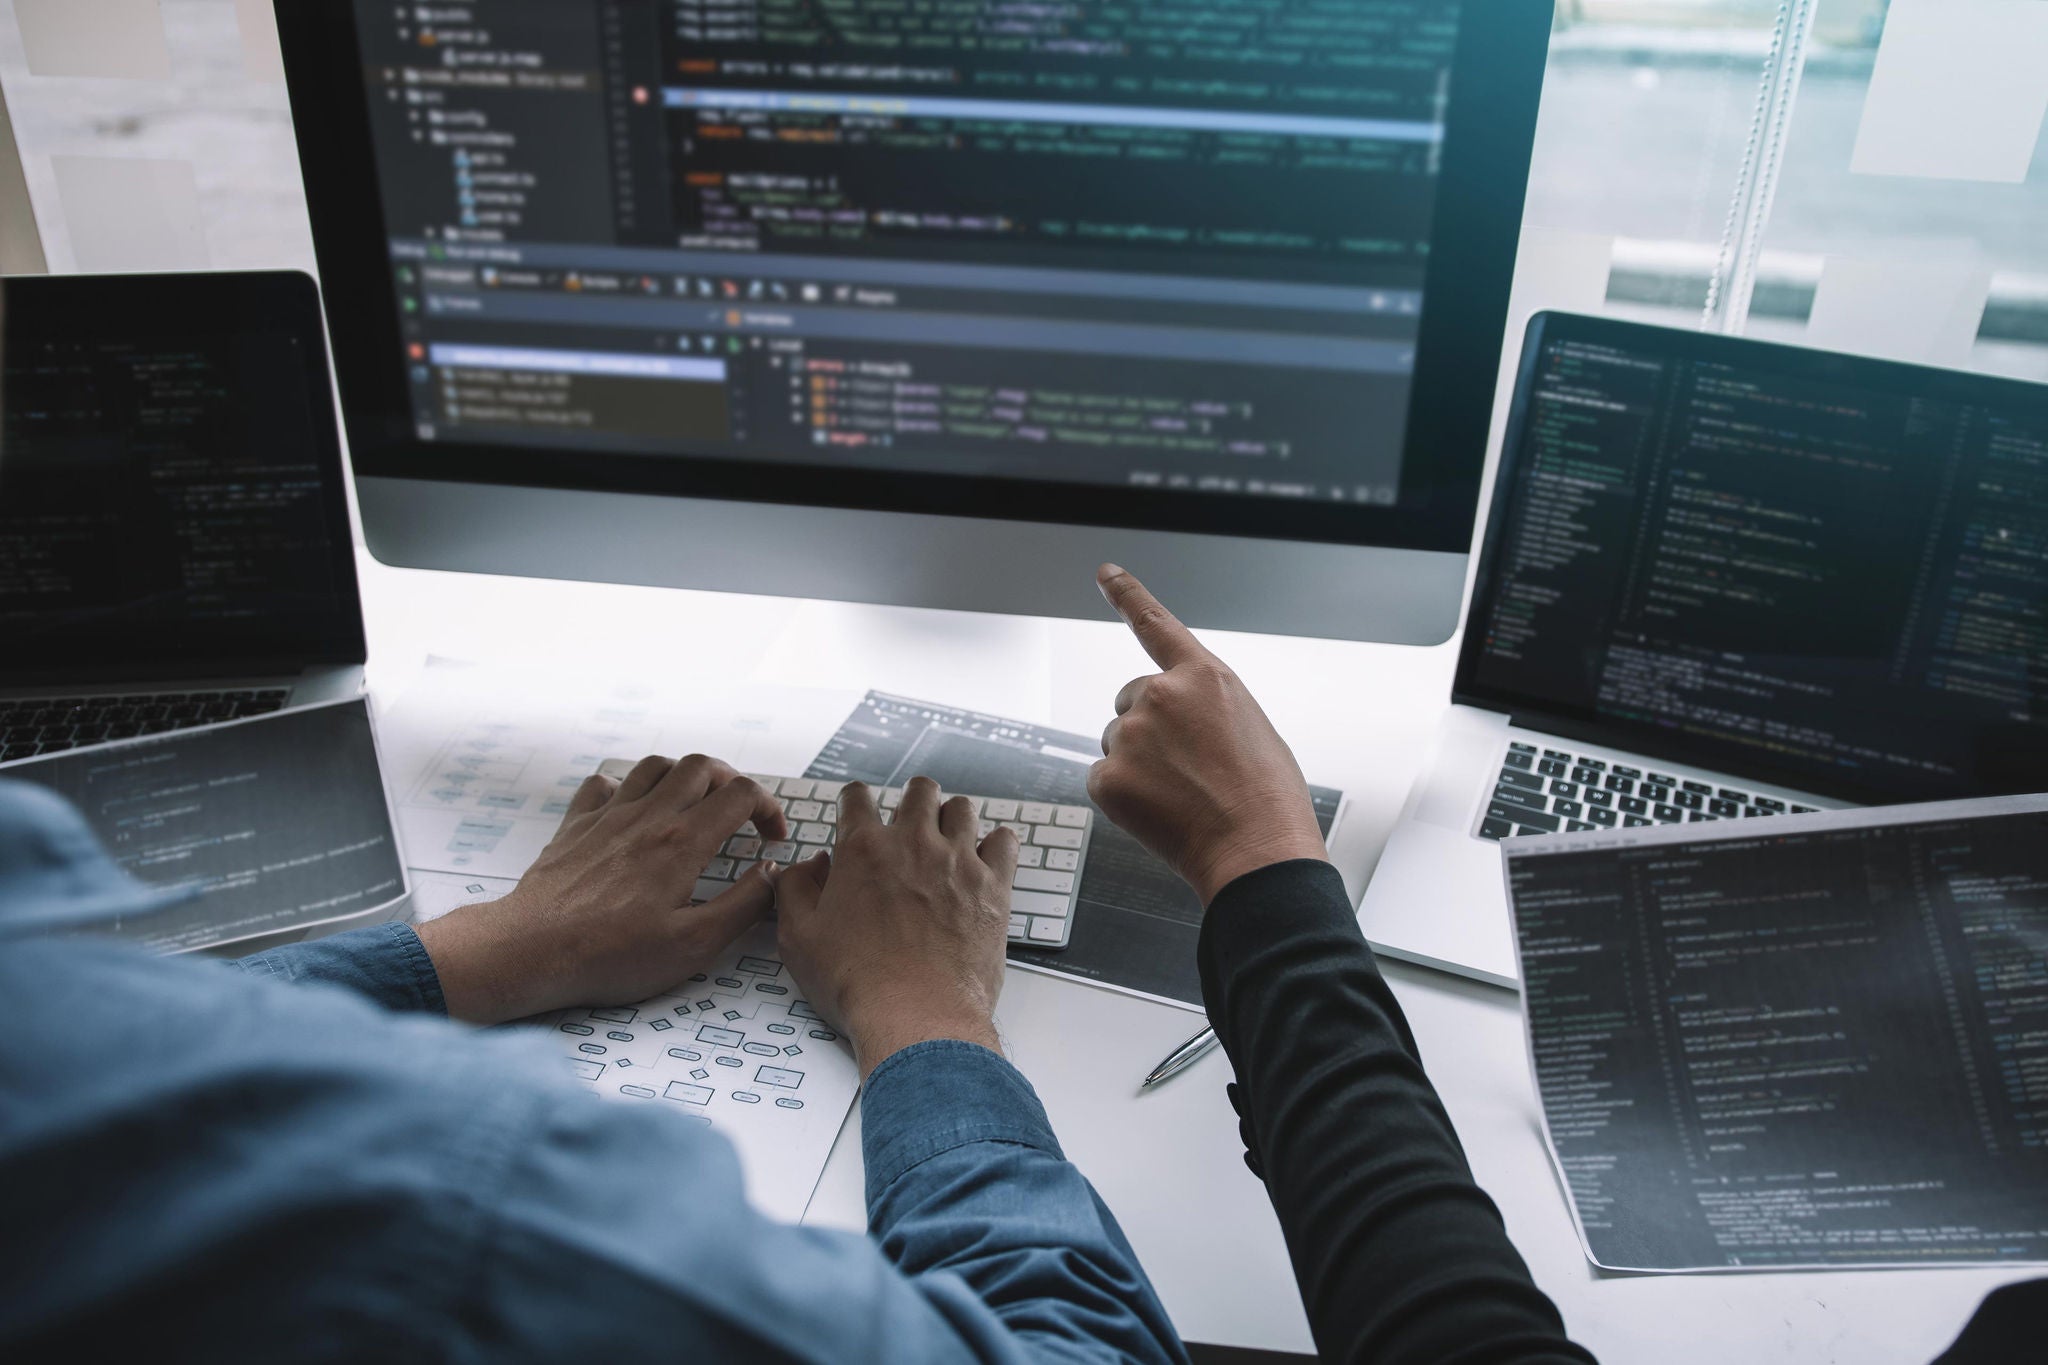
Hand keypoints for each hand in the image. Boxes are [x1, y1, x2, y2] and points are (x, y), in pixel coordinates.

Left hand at [414, 755, 789, 1024]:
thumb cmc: (612, 956)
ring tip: (693, 804)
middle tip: (739, 812)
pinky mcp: (575, 826)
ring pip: (655, 766)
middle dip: (731, 780)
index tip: (771, 838)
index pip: (741, 794)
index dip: (768, 808)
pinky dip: (625, 786)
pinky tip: (631, 808)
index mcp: (683, 842)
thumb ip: (743, 906)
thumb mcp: (693, 945)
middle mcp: (648, 816)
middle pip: (701, 766)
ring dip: (683, 776)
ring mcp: (608, 816)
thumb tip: (770, 874)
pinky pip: (603, 783)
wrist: (532, 950)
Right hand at [774, 778, 1017, 1079]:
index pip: (858, 797)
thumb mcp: (799, 938)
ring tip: (946, 840)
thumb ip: (795, 889)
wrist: (917, 1016)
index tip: (857, 811)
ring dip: (952, 819)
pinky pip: (1005, 841)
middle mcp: (914, 844)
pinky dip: (996, 844)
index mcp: (863, 849)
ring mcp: (959, 862)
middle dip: (911, 801)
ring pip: (962, 809)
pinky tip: (985, 858)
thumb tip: (808, 866)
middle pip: (920, 790)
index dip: (855, 802)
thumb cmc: (858, 983)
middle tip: (908, 824)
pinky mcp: (994, 887)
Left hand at [1090, 564, 1328, 905]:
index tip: (1104, 573)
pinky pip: (1103, 779)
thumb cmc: (1267, 798)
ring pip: (1117, 742)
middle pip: (1131, 702)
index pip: (1155, 625)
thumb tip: (1175, 723)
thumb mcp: (1250, 727)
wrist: (1258, 852)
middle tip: (1189, 770)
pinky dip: (1124, 796)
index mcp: (1204, 676)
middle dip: (1150, 730)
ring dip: (1139, 765)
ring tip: (1184, 794)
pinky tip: (1160, 812)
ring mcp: (1131, 735)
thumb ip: (1204, 708)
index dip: (1126, 595)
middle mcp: (1161, 694)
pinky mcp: (1108, 776)